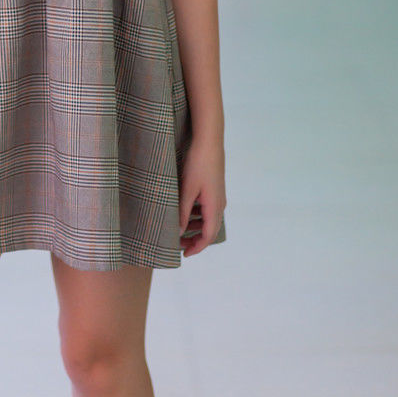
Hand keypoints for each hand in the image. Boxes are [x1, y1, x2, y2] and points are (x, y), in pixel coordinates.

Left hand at [178, 138, 225, 257]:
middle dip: (194, 240)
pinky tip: (184, 211)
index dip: (196, 248)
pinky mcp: (214, 189)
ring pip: (208, 220)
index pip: (208, 236)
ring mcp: (218, 196)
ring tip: (179, 229)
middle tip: (177, 244)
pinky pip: (207, 209)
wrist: (209, 141)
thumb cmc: (198, 164)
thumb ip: (183, 213)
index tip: (184, 254)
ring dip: (195, 227)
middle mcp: (219, 204)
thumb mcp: (187, 190)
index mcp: (214, 207)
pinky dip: (196, 215)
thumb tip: (179, 233)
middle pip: (209, 230)